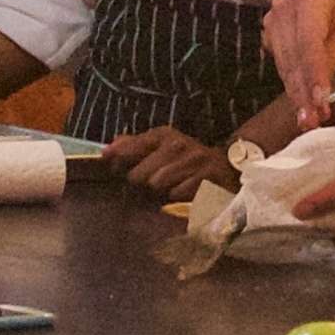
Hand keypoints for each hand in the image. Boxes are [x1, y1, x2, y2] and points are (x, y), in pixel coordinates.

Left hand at [105, 126, 233, 196]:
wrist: (227, 167)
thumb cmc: (186, 160)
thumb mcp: (160, 147)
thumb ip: (133, 146)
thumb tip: (107, 149)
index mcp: (163, 135)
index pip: (128, 148)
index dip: (117, 162)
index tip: (115, 169)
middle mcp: (177, 144)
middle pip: (138, 175)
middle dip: (140, 185)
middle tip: (150, 186)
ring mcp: (192, 161)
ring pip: (156, 185)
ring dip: (159, 193)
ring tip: (168, 190)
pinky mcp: (205, 178)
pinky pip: (176, 195)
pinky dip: (177, 199)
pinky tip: (183, 195)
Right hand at [262, 0, 334, 129]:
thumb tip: (319, 91)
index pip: (309, 43)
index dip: (314, 75)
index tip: (320, 102)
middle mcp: (283, 7)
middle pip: (292, 58)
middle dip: (303, 93)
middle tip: (314, 121)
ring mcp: (270, 19)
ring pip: (283, 64)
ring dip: (295, 93)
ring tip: (308, 118)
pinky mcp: (267, 31)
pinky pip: (279, 63)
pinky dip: (290, 83)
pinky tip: (300, 102)